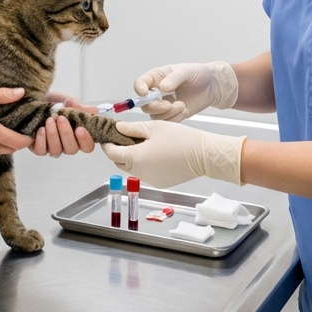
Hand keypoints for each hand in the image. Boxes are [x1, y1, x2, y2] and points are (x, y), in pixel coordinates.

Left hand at [32, 91, 96, 155]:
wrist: (37, 100)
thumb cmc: (55, 103)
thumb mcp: (68, 101)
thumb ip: (79, 107)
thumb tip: (94, 110)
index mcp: (78, 135)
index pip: (87, 146)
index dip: (85, 140)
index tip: (80, 128)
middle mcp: (67, 144)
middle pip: (72, 149)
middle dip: (66, 134)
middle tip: (61, 119)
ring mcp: (53, 147)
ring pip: (56, 150)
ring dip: (53, 135)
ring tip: (49, 121)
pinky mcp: (39, 147)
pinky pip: (41, 151)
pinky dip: (41, 140)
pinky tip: (41, 129)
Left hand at [102, 120, 244, 187]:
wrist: (203, 155)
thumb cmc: (180, 138)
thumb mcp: (153, 127)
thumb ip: (132, 128)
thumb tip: (118, 128)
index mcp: (136, 158)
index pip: (112, 154)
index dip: (108, 145)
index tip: (108, 137)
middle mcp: (141, 173)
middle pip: (121, 163)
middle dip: (119, 152)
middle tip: (125, 138)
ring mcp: (151, 180)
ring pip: (133, 169)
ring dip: (132, 159)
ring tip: (143, 144)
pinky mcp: (161, 183)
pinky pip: (146, 174)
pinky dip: (145, 165)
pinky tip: (155, 154)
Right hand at [133, 62, 238, 120]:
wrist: (212, 86)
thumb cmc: (198, 74)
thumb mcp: (186, 71)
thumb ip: (174, 78)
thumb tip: (162, 87)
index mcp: (156, 78)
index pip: (140, 84)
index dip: (140, 89)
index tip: (146, 93)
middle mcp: (157, 92)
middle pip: (144, 105)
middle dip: (155, 106)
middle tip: (168, 104)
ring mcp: (164, 105)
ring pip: (154, 116)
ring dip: (167, 113)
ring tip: (181, 105)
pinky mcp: (173, 114)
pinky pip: (167, 122)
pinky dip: (175, 118)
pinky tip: (184, 109)